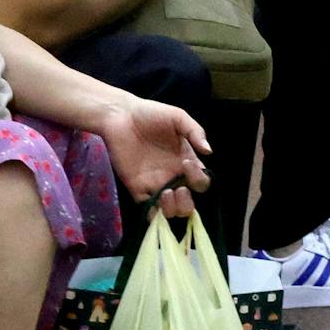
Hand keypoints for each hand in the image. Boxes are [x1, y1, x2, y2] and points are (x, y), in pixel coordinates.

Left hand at [89, 94, 210, 217]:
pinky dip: (154, 215)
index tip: (186, 162)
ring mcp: (155, 185)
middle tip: (178, 189)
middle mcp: (173, 177)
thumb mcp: (177, 117)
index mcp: (186, 162)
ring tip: (165, 194)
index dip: (198, 178)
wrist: (120, 116)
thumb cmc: (151, 114)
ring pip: (170, 210)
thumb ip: (195, 131)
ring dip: (172, 209)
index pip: (200, 181)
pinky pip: (148, 209)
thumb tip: (209, 151)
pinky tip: (154, 205)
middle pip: (188, 203)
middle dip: (187, 203)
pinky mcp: (137, 188)